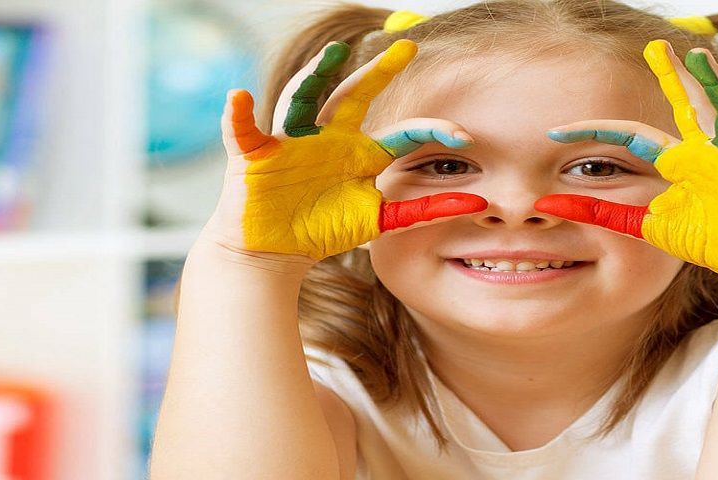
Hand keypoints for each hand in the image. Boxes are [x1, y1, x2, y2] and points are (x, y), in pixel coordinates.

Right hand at [209, 40, 487, 261]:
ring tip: (330, 54)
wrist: (275, 253)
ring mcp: (291, 141)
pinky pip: (244, 130)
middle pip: (355, 96)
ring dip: (314, 75)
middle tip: (407, 47)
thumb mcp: (381, 221)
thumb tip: (478, 200)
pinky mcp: (255, 154)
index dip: (431, 130)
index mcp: (359, 152)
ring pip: (303, 99)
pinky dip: (238, 114)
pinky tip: (239, 97)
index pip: (400, 132)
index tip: (464, 136)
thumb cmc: (324, 230)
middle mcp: (328, 137)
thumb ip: (426, 210)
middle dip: (379, 72)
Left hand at [534, 40, 717, 286]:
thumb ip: (598, 212)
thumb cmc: (704, 239)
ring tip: (699, 57)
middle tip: (656, 46)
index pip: (631, 135)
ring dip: (714, 83)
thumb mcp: (640, 225)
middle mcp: (703, 151)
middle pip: (686, 104)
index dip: (596, 130)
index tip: (557, 130)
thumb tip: (548, 203)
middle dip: (673, 75)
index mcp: (677, 161)